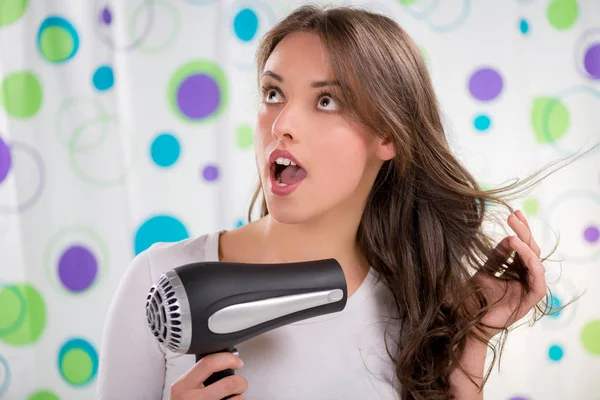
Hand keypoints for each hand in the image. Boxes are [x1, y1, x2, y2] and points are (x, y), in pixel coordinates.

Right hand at [170, 352, 247, 399]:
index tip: (236, 361)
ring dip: (239, 396)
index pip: (208, 364)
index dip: (228, 359)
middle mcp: (194, 399)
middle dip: (240, 381)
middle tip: (239, 383)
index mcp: (183, 386)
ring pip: (237, 399)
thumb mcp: (183, 387)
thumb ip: (198, 375)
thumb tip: (223, 361)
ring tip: (233, 397)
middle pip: (229, 383)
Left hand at [470, 209, 545, 340]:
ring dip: (527, 247)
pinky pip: (538, 284)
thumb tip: (506, 238)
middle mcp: (522, 279)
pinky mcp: (528, 303)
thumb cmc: (471, 298)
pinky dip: (533, 268)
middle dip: (524, 232)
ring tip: (513, 235)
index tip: (513, 213)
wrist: (464, 322)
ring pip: (536, 263)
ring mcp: (526, 290)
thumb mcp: (483, 270)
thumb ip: (495, 256)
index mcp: (512, 271)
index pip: (521, 247)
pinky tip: (524, 255)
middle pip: (530, 251)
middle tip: (514, 216)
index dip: (519, 230)